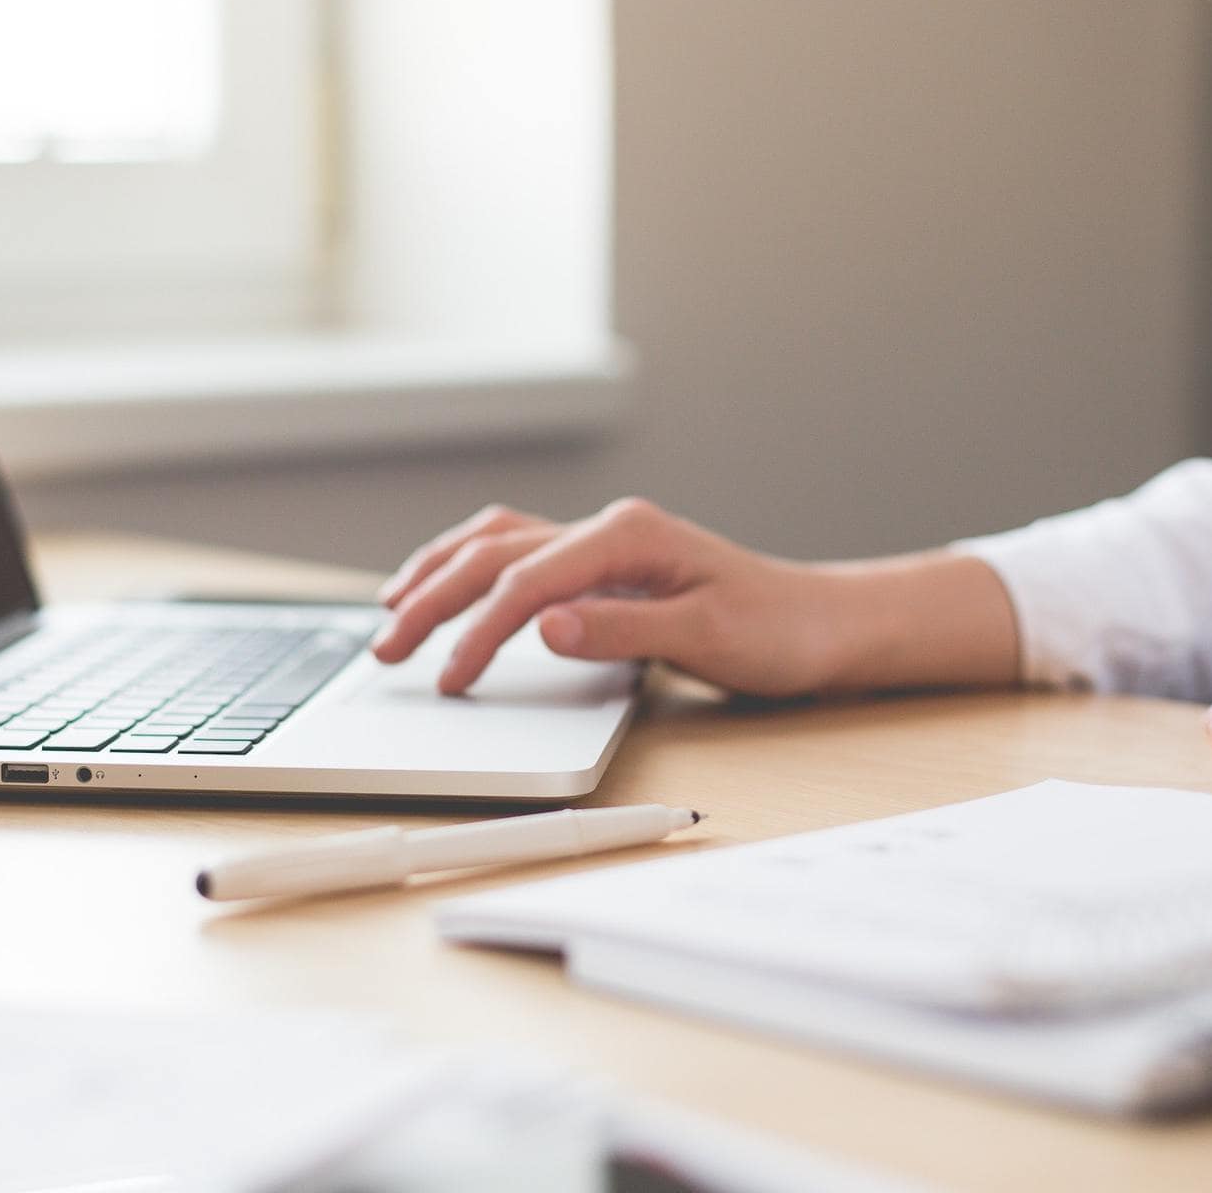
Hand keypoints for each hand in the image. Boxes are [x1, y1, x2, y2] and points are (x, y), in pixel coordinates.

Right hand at [369, 498, 1021, 696]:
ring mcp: (603, 544)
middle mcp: (608, 529)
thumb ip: (621, 631)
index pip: (526, 581)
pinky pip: (518, 553)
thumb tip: (542, 626)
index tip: (449, 681)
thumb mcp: (708, 638)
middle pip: (494, 554)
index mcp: (628, 537)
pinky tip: (449, 588)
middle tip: (386, 651)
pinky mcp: (604, 566)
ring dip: (439, 573)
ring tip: (391, 609)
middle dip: (431, 599)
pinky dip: (471, 569)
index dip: (478, 632)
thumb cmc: (779, 632)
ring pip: (496, 542)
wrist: (825, 624)